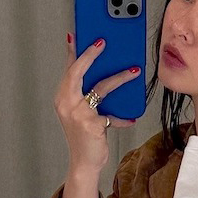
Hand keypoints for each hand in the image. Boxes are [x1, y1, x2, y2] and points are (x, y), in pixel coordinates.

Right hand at [54, 33, 139, 173]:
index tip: (77, 34)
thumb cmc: (84, 136)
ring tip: (134, 71)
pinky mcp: (92, 125)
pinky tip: (131, 118)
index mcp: (62, 98)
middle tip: (102, 43)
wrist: (84, 163)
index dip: (73, 52)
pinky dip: (123, 118)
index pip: (68, 70)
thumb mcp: (81, 112)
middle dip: (89, 55)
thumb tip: (103, 73)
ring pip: (101, 89)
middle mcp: (66, 104)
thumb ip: (87, 94)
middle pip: (77, 73)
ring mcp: (78, 114)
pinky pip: (112, 116)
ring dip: (120, 78)